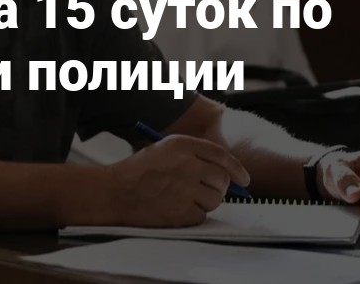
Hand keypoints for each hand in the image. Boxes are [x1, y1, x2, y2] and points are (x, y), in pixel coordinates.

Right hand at [106, 135, 250, 226]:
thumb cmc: (138, 171)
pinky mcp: (182, 210)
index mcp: (182, 145)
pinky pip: (202, 215)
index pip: (221, 156)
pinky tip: (175, 208)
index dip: (236, 169)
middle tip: (208, 191)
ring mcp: (186, 188)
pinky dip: (193, 214)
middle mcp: (188, 164)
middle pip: (222, 179)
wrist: (115, 192)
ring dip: (206, 201)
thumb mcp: (164, 149)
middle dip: (220, 187)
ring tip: (184, 198)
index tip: (244, 180)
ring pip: (215, 199)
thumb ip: (194, 155)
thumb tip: (226, 174)